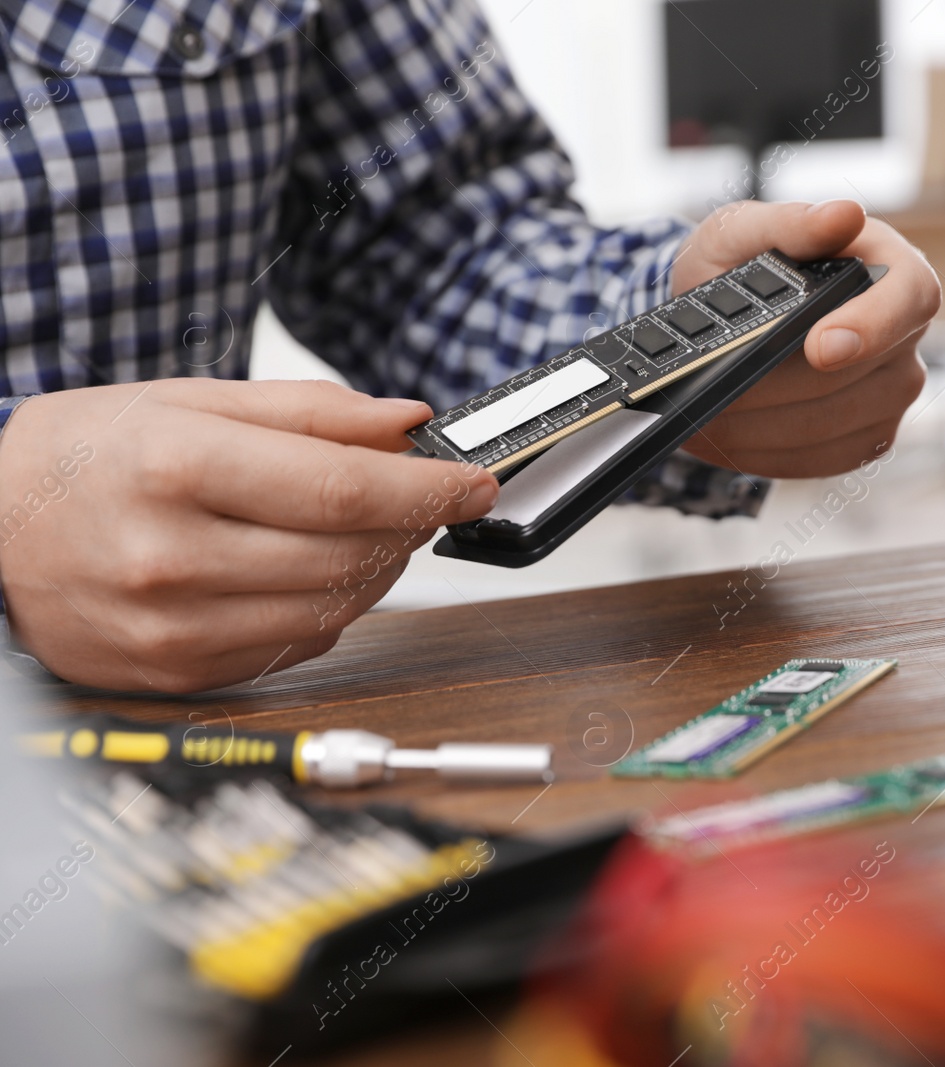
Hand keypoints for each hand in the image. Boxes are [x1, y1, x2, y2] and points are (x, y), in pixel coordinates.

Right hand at [0, 379, 498, 691]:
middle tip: (427, 496)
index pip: (343, 488)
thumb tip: (408, 420)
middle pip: (352, 553)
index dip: (428, 487)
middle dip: (414, 523)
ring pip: (339, 607)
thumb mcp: (185, 401)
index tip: (474, 480)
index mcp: (176, 469)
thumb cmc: (83, 460)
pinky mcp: (181, 672)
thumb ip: (307, 412)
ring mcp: (175, 626)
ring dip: (384, 567)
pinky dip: (334, 606)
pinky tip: (313, 569)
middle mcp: (173, 556)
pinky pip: (301, 644)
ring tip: (374, 527)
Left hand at [671, 200, 938, 477]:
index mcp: (891, 269)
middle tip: (715, 383)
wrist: (723, 320)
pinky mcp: (867, 438)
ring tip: (705, 410)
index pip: (913, 297)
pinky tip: (728, 435)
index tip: (820, 346)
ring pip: (834, 425)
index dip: (872, 326)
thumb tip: (843, 215)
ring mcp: (892, 392)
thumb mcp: (742, 230)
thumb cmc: (740, 264)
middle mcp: (904, 335)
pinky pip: (823, 459)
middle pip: (859, 376)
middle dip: (779, 383)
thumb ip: (788, 222)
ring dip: (763, 424)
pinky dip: (768, 452)